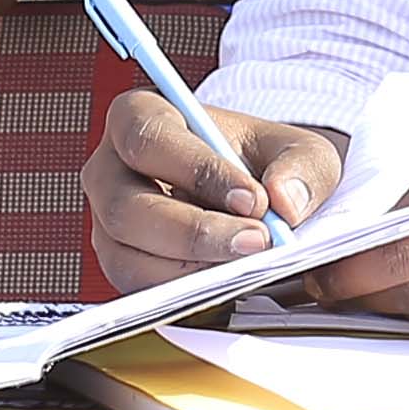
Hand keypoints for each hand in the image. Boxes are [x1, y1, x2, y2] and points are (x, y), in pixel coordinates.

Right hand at [82, 91, 346, 288]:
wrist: (250, 193)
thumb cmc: (259, 160)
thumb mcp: (295, 149)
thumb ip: (301, 166)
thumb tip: (285, 200)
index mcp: (138, 117)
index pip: (149, 140)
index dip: (198, 170)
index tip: (252, 199)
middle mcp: (109, 170)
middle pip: (127, 208)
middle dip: (195, 232)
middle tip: (256, 242)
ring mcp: (107, 223)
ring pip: (127, 257)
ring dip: (189, 270)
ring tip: (247, 268)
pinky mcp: (120, 263)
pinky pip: (138, 287)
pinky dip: (183, 292)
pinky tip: (226, 285)